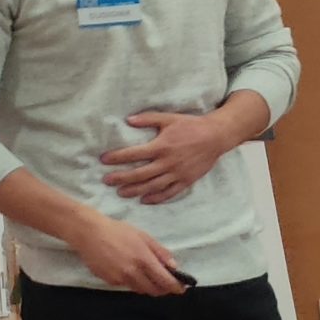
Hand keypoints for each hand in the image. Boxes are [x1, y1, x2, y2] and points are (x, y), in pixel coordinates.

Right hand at [74, 215, 186, 295]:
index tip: (181, 289)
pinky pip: (125, 285)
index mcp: (144, 259)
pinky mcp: (108, 280)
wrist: (88, 232)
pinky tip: (125, 269)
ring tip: (145, 275)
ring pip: (139, 289)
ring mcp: (119, 278)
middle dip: (162, 289)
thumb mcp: (143, 236)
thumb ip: (160, 252)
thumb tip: (174, 267)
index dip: (176, 287)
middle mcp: (132, 272)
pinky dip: (130, 281)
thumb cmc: (117, 231)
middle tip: (164, 284)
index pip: (165, 281)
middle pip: (153, 290)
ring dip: (146, 286)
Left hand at [102, 110, 233, 205]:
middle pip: (140, 174)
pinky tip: (145, 200)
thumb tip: (127, 120)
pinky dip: (157, 198)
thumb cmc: (190, 125)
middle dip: (121, 178)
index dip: (117, 157)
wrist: (217, 136)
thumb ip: (147, 119)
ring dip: (135, 191)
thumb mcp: (168, 118)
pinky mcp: (187, 180)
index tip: (103, 160)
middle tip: (106, 181)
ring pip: (153, 186)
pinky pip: (170, 192)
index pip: (134, 154)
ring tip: (121, 193)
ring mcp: (178, 173)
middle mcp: (168, 162)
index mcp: (161, 146)